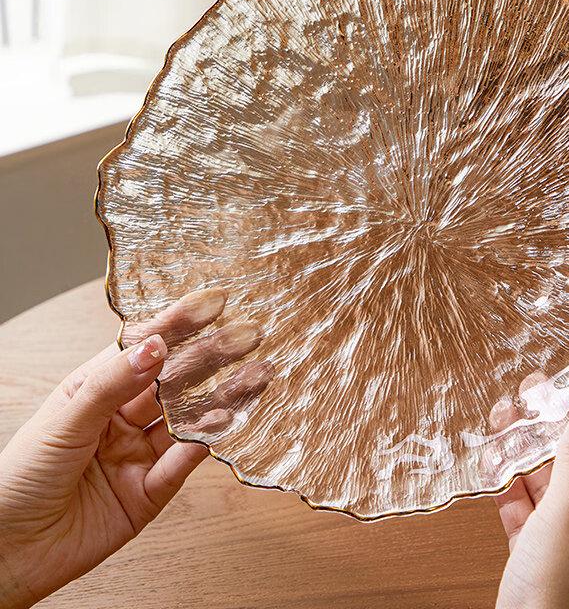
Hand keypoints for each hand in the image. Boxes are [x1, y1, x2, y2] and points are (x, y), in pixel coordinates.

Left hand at [0, 288, 263, 608]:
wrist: (5, 554)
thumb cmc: (18, 480)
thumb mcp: (65, 420)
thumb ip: (113, 383)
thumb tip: (155, 346)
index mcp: (97, 389)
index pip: (145, 349)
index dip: (177, 326)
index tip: (210, 304)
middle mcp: (122, 417)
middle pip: (175, 381)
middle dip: (211, 357)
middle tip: (246, 336)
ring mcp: (139, 453)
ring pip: (188, 419)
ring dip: (221, 397)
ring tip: (254, 376)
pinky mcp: (150, 491)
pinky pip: (183, 462)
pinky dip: (204, 442)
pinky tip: (224, 422)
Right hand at [493, 392, 568, 608]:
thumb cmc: (564, 588)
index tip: (565, 375)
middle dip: (549, 423)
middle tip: (526, 389)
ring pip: (550, 478)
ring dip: (525, 448)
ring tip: (502, 415)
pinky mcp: (542, 550)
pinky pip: (529, 506)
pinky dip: (511, 483)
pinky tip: (494, 460)